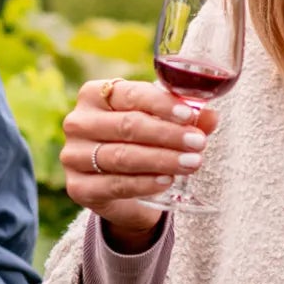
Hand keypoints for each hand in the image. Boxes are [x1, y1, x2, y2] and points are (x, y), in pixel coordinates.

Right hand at [61, 78, 218, 247]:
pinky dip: (144, 183)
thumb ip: (185, 119)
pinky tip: (167, 180)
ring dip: (161, 159)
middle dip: (167, 135)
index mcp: (94, 95)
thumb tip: (211, 116)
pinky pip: (115, 185)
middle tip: (197, 143)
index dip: (162, 104)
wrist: (117, 188)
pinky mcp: (77, 187)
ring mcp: (73, 156)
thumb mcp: (160, 124)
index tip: (189, 115)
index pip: (131, 94)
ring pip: (122, 156)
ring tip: (191, 162)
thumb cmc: (139, 142)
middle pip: (127, 126)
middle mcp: (78, 122)